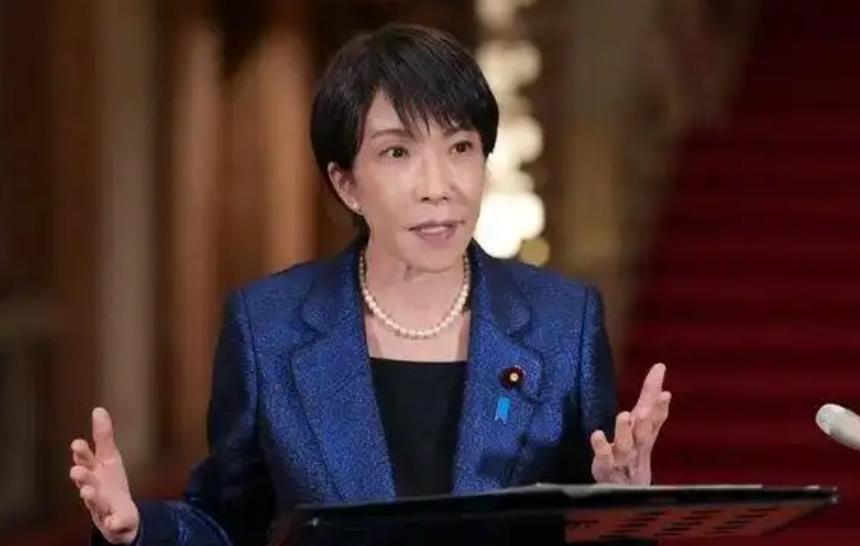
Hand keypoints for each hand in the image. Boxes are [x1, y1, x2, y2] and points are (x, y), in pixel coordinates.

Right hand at [69, 408, 139, 543]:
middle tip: (76, 470)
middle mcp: (95, 488)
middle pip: (87, 482)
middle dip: (82, 476)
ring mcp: (103, 506)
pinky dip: (113, 522)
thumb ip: (103, 437)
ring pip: (96, 503)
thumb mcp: (109, 458)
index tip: (77, 444)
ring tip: (87, 491)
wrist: (117, 515)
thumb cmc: (109, 483)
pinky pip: (114, 523)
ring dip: (91, 497)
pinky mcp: (114, 522)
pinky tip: (113, 520)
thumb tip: (98, 409)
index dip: (82, 454)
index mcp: (95, 472)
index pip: (86, 461)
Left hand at [591, 363, 670, 484]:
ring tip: (624, 415)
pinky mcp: (606, 468)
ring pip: (626, 444)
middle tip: (651, 400)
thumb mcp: (645, 436)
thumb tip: (666, 393)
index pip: (652, 410)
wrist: (626, 493)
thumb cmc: (634, 459)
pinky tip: (597, 434)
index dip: (656, 390)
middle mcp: (636, 444)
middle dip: (649, 414)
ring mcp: (622, 457)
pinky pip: (604, 457)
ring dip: (625, 430)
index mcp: (645, 433)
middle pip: (644, 428)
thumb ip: (654, 415)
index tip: (659, 368)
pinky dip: (601, 447)